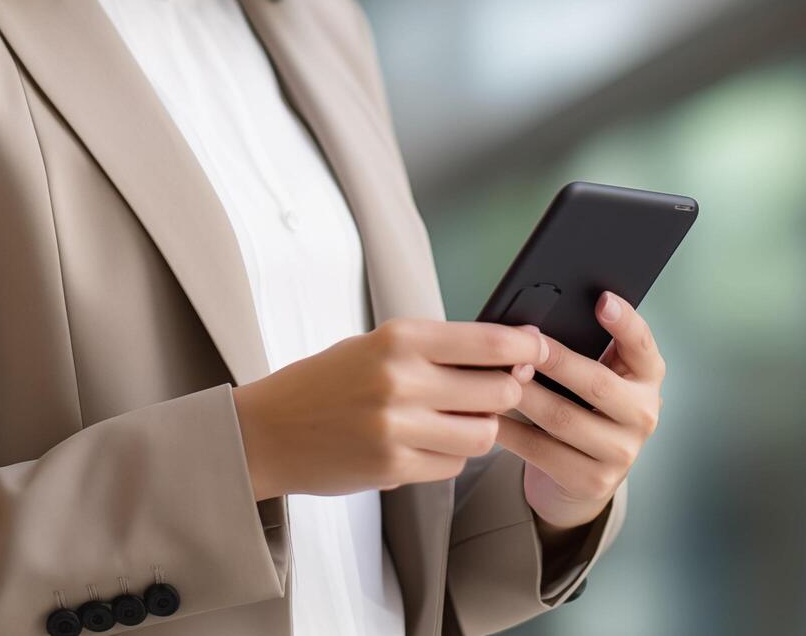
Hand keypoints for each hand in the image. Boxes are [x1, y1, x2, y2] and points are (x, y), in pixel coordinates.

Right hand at [230, 317, 549, 499]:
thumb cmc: (328, 382)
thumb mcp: (379, 346)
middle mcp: (401, 379)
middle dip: (506, 393)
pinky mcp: (394, 467)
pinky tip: (422, 444)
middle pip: (499, 390)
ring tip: (452, 420)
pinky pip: (454, 464)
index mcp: (400, 338)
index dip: (525, 347)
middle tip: (492, 392)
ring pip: (484, 433)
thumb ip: (441, 350)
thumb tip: (515, 353)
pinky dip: (449, 456)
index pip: (489, 341)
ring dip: (479, 429)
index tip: (537, 350)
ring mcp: (398, 427)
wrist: (268, 431)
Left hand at [493, 291, 661, 531]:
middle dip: (554, 360)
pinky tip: (487, 415)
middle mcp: (643, 415)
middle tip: (521, 344)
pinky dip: (510, 431)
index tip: (602, 299)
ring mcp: (621, 452)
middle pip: (597, 384)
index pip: (641, 345)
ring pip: (563, 419)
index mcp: (646, 378)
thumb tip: (533, 325)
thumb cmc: (583, 408)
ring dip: (523, 395)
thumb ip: (581, 349)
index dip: (625, 322)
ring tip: (495, 377)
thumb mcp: (593, 377)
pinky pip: (541, 450)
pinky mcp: (592, 481)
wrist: (584, 476)